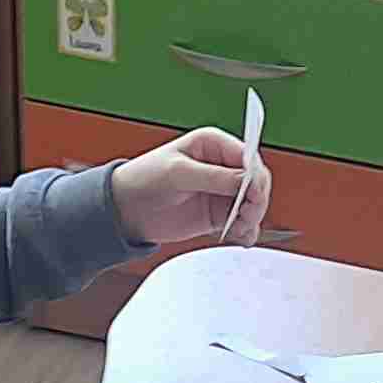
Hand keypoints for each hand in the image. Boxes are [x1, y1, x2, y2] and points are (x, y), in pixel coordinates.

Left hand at [113, 130, 265, 248]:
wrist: (126, 208)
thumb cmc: (145, 178)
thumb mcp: (178, 173)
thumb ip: (214, 177)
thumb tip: (246, 181)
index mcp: (213, 145)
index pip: (248, 157)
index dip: (255, 176)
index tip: (253, 195)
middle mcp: (222, 167)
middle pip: (256, 182)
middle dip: (256, 201)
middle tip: (246, 216)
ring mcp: (222, 192)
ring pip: (253, 204)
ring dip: (252, 218)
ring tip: (239, 229)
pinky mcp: (218, 214)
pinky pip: (242, 223)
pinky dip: (245, 232)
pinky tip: (239, 237)